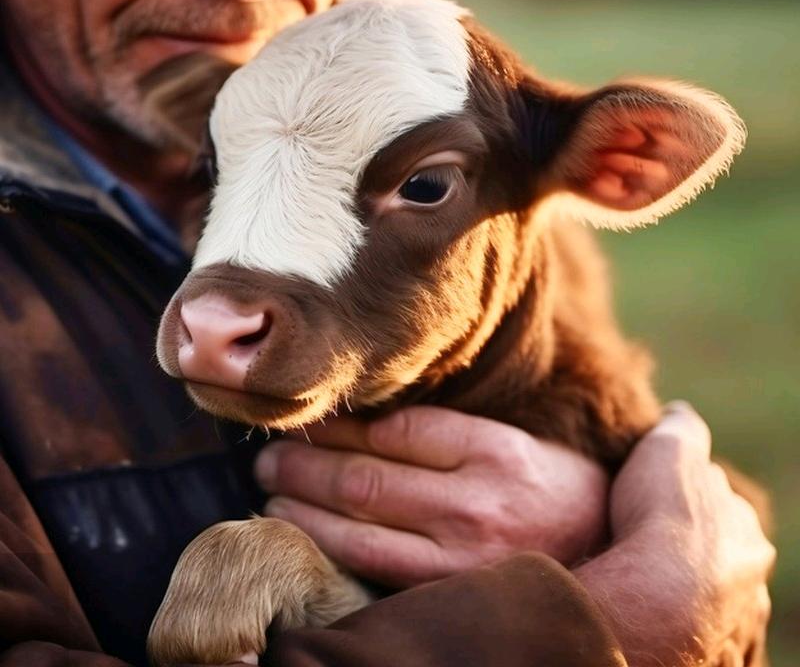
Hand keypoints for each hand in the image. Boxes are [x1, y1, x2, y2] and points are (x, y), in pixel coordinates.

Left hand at [254, 406, 608, 586]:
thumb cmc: (546, 488)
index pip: (396, 428)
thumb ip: (446, 433)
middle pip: (367, 474)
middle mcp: (477, 501)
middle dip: (305, 463)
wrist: (604, 556)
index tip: (310, 419)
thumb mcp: (508, 443)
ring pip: (360, 521)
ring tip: (269, 489)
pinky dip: (327, 543)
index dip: (341, 424)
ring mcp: (462, 555)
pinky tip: (300, 528)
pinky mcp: (451, 592)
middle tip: (268, 454)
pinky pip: (372, 566)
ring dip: (303, 503)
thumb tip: (362, 421)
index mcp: (494, 450)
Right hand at [575, 402, 774, 666]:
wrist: (659, 599)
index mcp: (746, 535)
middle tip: (658, 553)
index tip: (662, 505)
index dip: (690, 506)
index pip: (721, 513)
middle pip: (725, 565)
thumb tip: (681, 412)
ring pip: (719, 612)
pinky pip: (705, 650)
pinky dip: (690, 639)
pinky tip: (666, 630)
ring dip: (696, 603)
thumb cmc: (663, 516)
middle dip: (700, 558)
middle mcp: (751, 585)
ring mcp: (735, 630)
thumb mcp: (669, 449)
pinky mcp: (714, 663)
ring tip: (655, 595)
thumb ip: (681, 427)